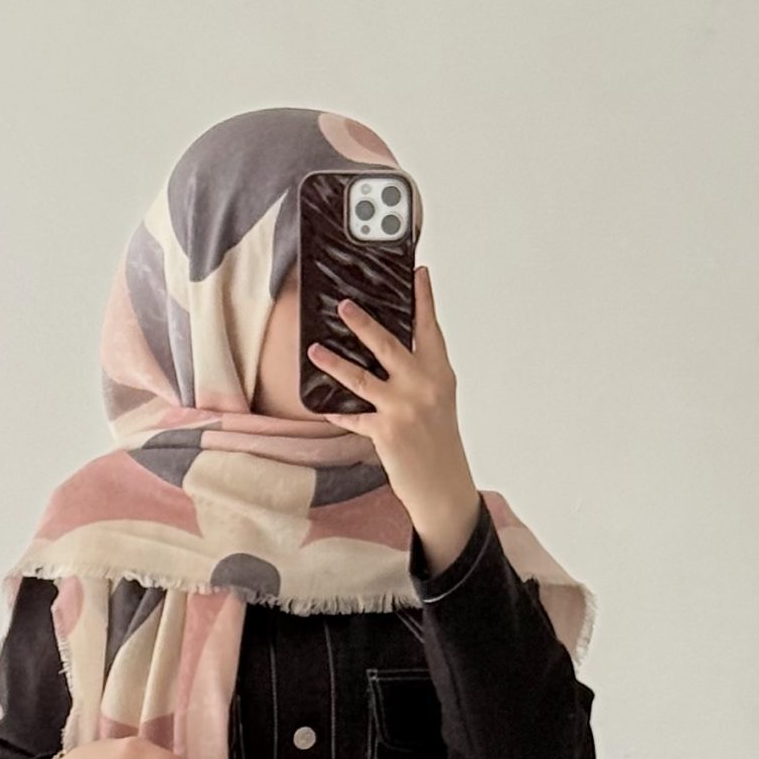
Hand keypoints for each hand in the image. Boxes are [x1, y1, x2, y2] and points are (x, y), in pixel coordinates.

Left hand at [307, 264, 481, 574]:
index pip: (430, 329)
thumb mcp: (438, 402)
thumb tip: (386, 354)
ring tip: (315, 349)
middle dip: (364, 323)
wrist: (443, 487)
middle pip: (389, 345)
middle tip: (344, 305)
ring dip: (334, 362)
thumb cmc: (439, 443)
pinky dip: (337, 411)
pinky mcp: (385, 432)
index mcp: (440, 375)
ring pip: (361, 377)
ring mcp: (404, 409)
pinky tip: (321, 406)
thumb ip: (420, 375)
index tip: (418, 271)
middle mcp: (423, 387)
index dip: (423, 299)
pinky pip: (353, 416)